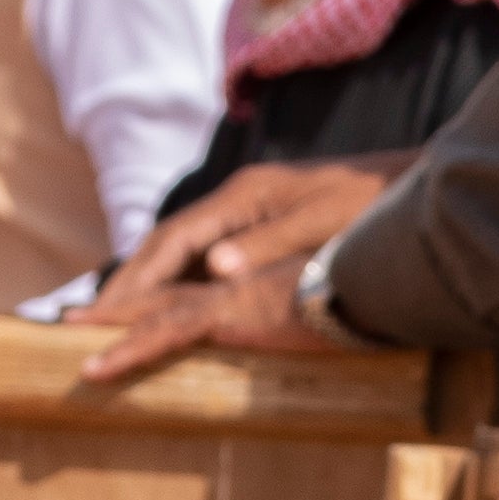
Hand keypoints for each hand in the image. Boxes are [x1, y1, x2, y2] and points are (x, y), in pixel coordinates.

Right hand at [126, 154, 394, 299]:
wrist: (411, 181)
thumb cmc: (374, 204)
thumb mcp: (323, 224)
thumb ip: (269, 244)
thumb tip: (215, 267)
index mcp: (244, 198)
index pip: (174, 241)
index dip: (137, 276)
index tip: (106, 311)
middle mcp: (239, 201)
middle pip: (168, 243)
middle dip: (128, 280)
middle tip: (87, 318)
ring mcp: (251, 211)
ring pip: (185, 249)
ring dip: (149, 280)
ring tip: (116, 316)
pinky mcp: (266, 224)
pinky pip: (209, 255)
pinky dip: (182, 280)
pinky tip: (174, 305)